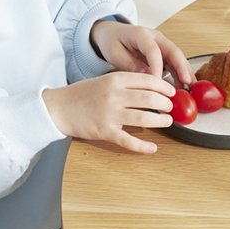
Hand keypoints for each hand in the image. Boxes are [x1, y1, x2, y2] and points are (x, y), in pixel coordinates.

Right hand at [42, 71, 175, 153]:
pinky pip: (128, 141)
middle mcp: (114, 95)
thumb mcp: (104, 80)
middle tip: (170, 107)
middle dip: (165, 103)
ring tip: (166, 121)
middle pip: (150, 99)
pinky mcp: (104, 131)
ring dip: (160, 121)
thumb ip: (125, 83)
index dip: (164, 86)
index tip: (171, 91)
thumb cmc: (81, 94)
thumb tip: (151, 89)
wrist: (58, 107)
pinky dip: (143, 146)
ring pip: (144, 118)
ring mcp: (109, 114)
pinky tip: (152, 148)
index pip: (147, 80)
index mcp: (114, 80)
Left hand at [90, 21, 192, 85]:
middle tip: (187, 82)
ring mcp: (161, 44)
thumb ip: (130, 64)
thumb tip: (147, 76)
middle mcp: (155, 37)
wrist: (111, 33)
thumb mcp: (115, 53)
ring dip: (184, 72)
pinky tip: (185, 86)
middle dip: (181, 67)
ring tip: (190, 88)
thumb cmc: (112, 41)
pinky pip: (174, 63)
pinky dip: (180, 73)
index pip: (153, 50)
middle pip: (173, 51)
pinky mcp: (163, 52)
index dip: (157, 66)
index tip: (157, 82)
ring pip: (177, 57)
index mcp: (141, 34)